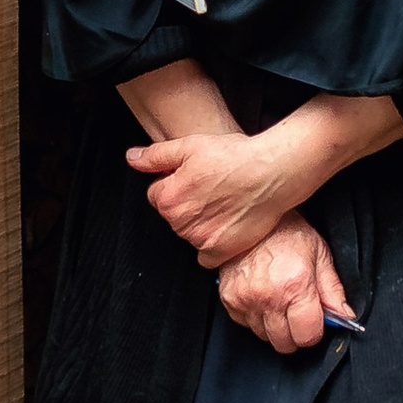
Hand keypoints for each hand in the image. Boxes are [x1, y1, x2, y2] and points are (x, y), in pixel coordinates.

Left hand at [126, 123, 299, 266]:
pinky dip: (213, 244)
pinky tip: (227, 225)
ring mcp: (200, 240)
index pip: (157, 195)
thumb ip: (156, 156)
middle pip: (173, 216)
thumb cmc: (234, 157)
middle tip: (212, 188)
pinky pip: (206, 256)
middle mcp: (180, 223)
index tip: (195, 178)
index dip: (176, 184)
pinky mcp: (220, 251)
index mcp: (168, 198)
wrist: (271, 173)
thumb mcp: (190, 146)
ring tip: (224, 202)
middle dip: (187, 204)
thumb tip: (132, 159)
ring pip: (190, 233)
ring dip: (200, 223)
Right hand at [215, 213, 353, 355]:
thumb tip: (345, 316)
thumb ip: (333, 290)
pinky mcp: (228, 298)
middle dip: (294, 334)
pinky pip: (245, 324)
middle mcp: (268, 296)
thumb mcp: (320, 254)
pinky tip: (262, 297)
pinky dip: (255, 317)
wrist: (251, 216)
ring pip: (264, 336)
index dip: (314, 332)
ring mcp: (245, 299)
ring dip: (274, 325)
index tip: (314, 322)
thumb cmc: (288, 231)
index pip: (307, 336)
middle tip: (297, 314)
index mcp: (295, 286)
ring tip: (278, 301)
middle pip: (284, 343)